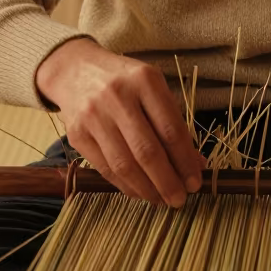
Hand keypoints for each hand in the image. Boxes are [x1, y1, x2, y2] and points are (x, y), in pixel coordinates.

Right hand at [35, 38, 206, 206]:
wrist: (75, 70)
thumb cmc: (124, 81)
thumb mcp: (152, 89)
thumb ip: (173, 122)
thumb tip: (195, 164)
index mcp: (145, 80)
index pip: (170, 129)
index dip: (185, 161)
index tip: (195, 182)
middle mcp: (118, 97)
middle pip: (147, 151)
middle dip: (167, 181)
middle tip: (180, 200)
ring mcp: (94, 116)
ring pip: (125, 164)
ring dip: (147, 189)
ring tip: (161, 200)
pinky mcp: (76, 134)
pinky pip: (105, 168)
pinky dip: (125, 186)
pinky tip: (139, 192)